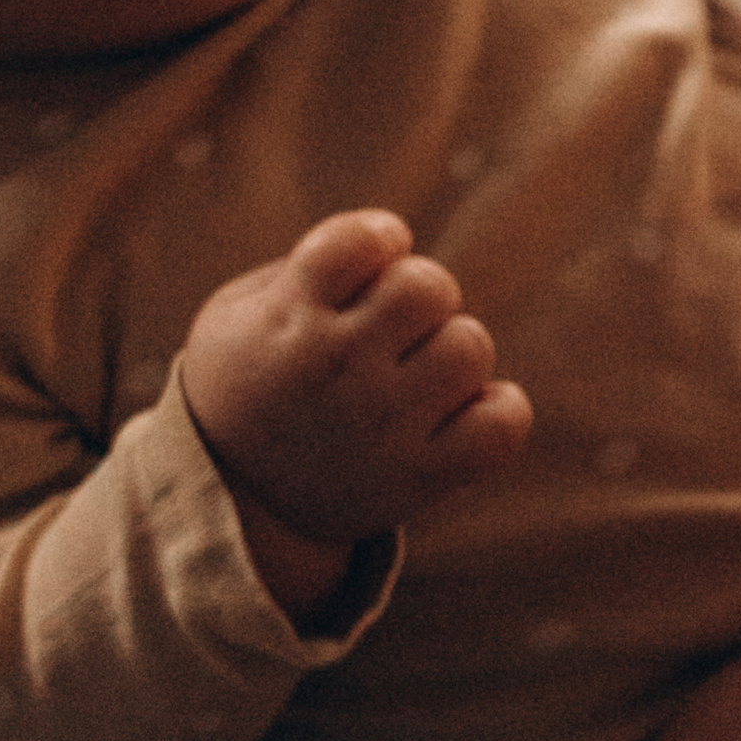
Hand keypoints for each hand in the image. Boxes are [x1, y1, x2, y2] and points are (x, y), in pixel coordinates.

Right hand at [181, 210, 531, 620]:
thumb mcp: (238, 315)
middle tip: (395, 328)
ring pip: (471, 346)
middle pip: (429, 286)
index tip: (369, 264)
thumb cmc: (249, 385)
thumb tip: (391, 248)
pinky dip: (501, 409)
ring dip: (453, 352)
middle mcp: (336, 367)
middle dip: (422, 295)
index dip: (380, 237)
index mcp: (287, 317)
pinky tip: (465, 409)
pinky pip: (503, 423)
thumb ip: (310, 266)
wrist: (236, 503)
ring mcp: (381, 424)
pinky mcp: (419, 477)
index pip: (361, 239)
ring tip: (417, 375)